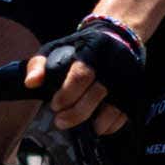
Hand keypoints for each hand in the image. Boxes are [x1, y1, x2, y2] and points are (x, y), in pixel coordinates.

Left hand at [27, 16, 144, 134]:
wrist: (117, 36)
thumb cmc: (81, 47)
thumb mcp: (57, 47)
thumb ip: (40, 64)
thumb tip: (30, 83)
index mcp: (92, 51)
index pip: (81, 76)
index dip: (66, 94)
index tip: (54, 105)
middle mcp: (112, 65)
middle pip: (95, 95)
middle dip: (76, 113)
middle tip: (61, 121)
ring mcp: (125, 80)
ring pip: (113, 108)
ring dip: (96, 123)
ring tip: (82, 128)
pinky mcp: (133, 91)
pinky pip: (124, 114)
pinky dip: (111, 125)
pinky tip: (97, 127)